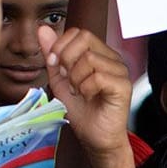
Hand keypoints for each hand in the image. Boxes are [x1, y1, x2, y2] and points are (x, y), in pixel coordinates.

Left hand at [38, 26, 132, 157]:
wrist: (94, 138)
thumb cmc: (82, 111)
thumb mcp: (60, 79)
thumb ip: (53, 54)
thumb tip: (43, 30)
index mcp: (99, 53)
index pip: (78, 32)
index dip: (61, 46)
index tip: (56, 66)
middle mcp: (112, 59)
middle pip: (85, 37)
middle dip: (67, 59)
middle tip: (68, 79)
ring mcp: (120, 71)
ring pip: (89, 58)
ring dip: (75, 78)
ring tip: (78, 91)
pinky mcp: (123, 86)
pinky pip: (98, 77)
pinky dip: (85, 89)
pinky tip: (87, 97)